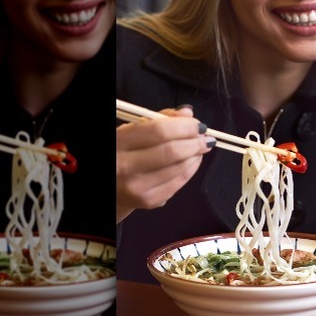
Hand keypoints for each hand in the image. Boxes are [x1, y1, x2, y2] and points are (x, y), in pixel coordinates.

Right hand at [116, 106, 213, 222]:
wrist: (110, 185)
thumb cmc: (122, 151)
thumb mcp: (131, 130)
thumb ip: (158, 119)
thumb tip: (188, 114)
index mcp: (118, 143)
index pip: (158, 132)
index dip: (184, 126)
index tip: (198, 124)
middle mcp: (125, 167)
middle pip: (171, 152)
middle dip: (194, 142)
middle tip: (205, 136)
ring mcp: (137, 188)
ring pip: (178, 168)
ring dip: (195, 155)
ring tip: (201, 146)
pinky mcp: (149, 201)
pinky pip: (179, 182)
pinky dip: (191, 169)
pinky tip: (193, 160)